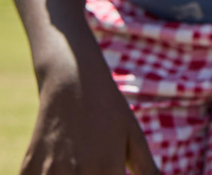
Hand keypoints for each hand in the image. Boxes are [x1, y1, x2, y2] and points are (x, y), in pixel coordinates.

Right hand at [20, 62, 158, 174]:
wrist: (72, 83)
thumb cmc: (109, 110)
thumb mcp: (133, 136)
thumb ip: (147, 169)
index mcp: (107, 168)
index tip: (112, 173)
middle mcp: (77, 173)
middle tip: (96, 167)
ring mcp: (49, 174)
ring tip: (80, 163)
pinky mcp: (28, 172)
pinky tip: (60, 166)